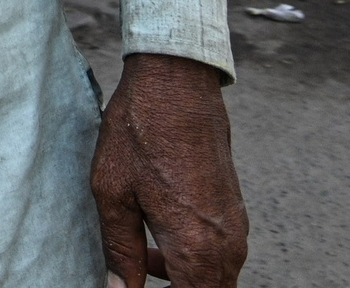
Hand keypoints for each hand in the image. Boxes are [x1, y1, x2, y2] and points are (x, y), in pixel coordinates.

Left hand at [91, 53, 246, 285]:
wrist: (177, 82)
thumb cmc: (139, 132)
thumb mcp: (113, 193)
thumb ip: (120, 251)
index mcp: (196, 249)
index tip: (133, 285)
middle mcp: (226, 245)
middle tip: (136, 275)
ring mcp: (235, 226)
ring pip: (216, 278)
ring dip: (184, 278)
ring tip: (142, 258)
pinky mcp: (234, 209)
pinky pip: (220, 254)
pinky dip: (194, 259)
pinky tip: (158, 238)